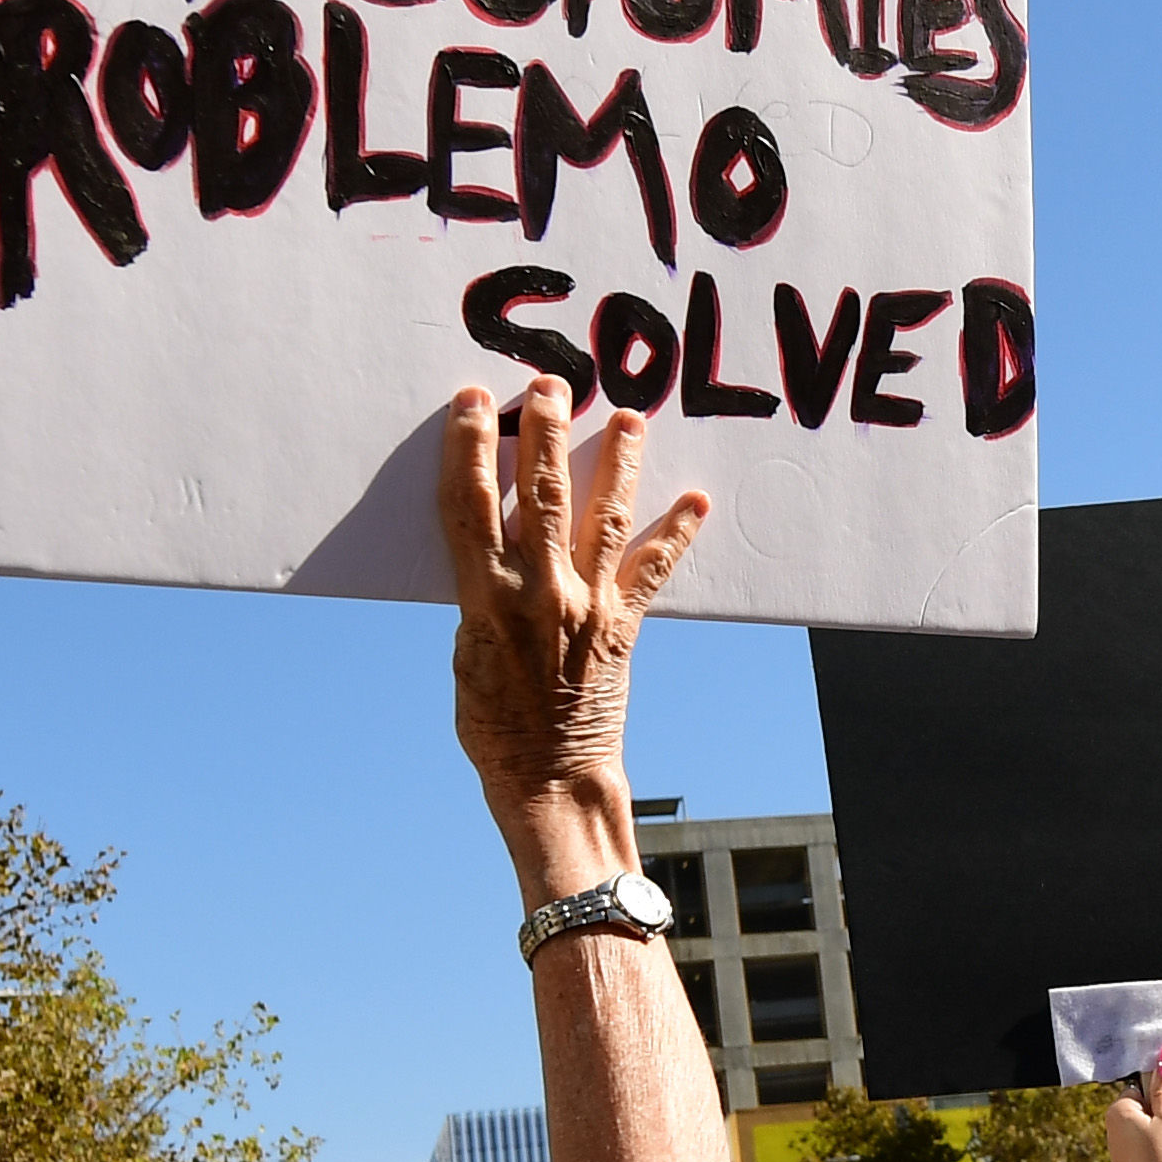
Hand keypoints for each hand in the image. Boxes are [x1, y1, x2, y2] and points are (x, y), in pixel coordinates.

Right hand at [440, 378, 709, 898]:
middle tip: (553, 384)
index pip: (472, 506)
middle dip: (547, 433)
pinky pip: (653, 569)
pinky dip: (675, 533)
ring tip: (631, 417)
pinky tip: (695, 498)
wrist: (551, 778)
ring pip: (603, 517)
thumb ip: (479, 596)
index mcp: (486, 598)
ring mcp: (587, 607)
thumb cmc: (495, 726)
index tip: (474, 401)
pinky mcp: (623, 626)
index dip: (472, 448)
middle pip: (542, 495)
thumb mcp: (466, 655)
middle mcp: (539, 593)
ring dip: (618, 463)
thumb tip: (493, 548)